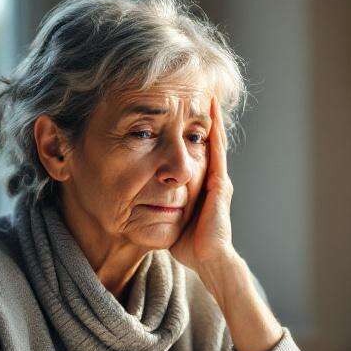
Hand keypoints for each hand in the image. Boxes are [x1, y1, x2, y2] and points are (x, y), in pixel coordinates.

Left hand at [169, 95, 234, 278]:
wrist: (208, 261)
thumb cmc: (187, 244)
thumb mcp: (167, 215)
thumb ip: (156, 201)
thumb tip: (130, 193)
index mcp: (200, 184)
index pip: (194, 149)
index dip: (188, 128)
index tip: (178, 106)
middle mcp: (212, 178)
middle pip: (206, 140)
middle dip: (201, 116)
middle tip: (195, 90)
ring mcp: (218, 180)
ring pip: (214, 142)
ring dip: (211, 118)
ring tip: (206, 94)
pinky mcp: (220, 186)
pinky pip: (217, 153)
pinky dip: (214, 133)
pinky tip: (210, 116)